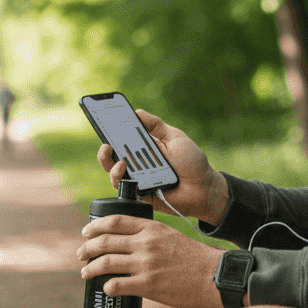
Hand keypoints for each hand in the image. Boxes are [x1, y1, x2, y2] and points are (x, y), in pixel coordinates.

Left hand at [78, 215, 224, 307]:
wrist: (214, 276)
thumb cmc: (195, 259)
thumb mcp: (172, 237)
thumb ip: (151, 237)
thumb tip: (129, 246)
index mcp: (152, 228)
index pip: (115, 220)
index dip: (95, 226)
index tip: (86, 232)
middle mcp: (145, 243)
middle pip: (104, 241)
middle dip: (87, 248)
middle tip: (81, 255)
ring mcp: (145, 264)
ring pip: (104, 262)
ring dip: (90, 269)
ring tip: (86, 273)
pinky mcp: (148, 285)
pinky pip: (116, 285)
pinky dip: (107, 287)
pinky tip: (107, 289)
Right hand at [97, 109, 229, 224]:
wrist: (205, 187)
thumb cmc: (192, 162)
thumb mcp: (174, 137)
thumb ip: (155, 125)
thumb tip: (136, 112)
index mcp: (143, 149)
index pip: (122, 140)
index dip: (110, 133)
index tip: (102, 123)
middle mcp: (137, 165)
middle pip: (112, 158)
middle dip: (105, 151)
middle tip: (106, 145)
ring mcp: (138, 180)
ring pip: (114, 174)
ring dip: (111, 166)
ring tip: (120, 161)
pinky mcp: (141, 195)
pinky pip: (125, 189)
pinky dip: (122, 181)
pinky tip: (126, 172)